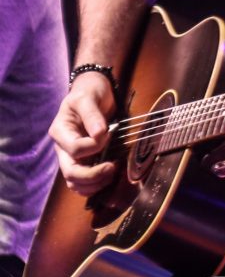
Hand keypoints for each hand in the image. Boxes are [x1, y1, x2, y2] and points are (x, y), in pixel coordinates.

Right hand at [49, 71, 117, 195]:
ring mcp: (71, 156)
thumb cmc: (88, 92)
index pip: (74, 149)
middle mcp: (63, 148)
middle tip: (112, 167)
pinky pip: (84, 182)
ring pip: (76, 183)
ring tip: (112, 172)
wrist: (93, 91)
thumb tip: (100, 134)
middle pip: (71, 173)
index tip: (109, 134)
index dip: (94, 146)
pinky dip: (96, 184)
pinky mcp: (82, 161)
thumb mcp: (88, 97)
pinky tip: (109, 175)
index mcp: (60, 132)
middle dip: (92, 175)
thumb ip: (92, 115)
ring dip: (95, 184)